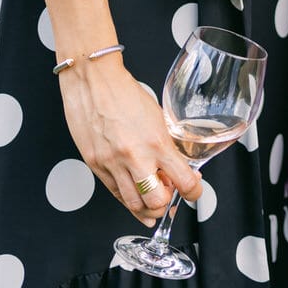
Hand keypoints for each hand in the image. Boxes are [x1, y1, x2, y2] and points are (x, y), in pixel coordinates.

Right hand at [57, 59, 202, 225]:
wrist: (93, 80)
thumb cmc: (124, 92)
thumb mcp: (156, 117)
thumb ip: (165, 145)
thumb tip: (174, 165)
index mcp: (156, 142)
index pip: (184, 181)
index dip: (194, 192)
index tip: (193, 190)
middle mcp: (135, 157)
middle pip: (156, 202)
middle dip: (166, 203)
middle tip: (168, 193)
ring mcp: (113, 163)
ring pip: (134, 205)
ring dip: (146, 207)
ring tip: (151, 198)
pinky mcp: (95, 165)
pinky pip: (114, 193)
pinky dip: (127, 199)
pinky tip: (134, 196)